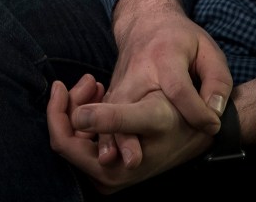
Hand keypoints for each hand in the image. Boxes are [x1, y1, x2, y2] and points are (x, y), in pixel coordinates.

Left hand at [47, 74, 209, 193]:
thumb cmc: (177, 117)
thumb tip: (78, 118)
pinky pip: (84, 135)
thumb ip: (115, 120)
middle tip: (89, 80)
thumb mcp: (151, 115)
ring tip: (97, 83)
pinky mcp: (111, 160)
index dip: (57, 114)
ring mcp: (108, 169)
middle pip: (66, 138)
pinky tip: (102, 92)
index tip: (60, 84)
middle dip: (71, 105)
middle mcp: (109, 175)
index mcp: (114, 169)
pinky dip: (88, 112)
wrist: (198, 125)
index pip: (65, 144)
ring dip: (80, 105)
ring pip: (74, 135)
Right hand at [102, 0, 231, 165]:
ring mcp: (120, 83)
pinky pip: (106, 115)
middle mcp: (137, 71)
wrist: (144, 23)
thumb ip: (217, 79)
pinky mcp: (113, 93)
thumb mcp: (207, 49)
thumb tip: (215, 112)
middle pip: (132, 103)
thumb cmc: (180, 38)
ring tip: (114, 163)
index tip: (213, 126)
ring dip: (111, 139)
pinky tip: (106, 157)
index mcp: (164, 56)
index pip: (179, 89)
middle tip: (136, 162)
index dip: (197, 111)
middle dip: (131, 132)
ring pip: (112, 113)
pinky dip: (103, 136)